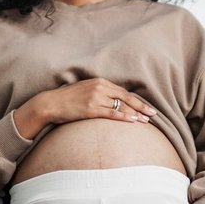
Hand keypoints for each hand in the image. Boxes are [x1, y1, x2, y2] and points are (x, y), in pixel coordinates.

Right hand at [14, 78, 156, 138]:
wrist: (51, 103)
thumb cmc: (68, 99)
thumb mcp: (85, 90)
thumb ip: (100, 93)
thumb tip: (113, 102)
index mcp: (100, 82)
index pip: (122, 92)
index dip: (136, 100)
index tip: (146, 107)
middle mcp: (99, 88)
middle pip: (126, 98)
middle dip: (141, 107)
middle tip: (153, 114)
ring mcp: (95, 98)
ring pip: (121, 106)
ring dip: (135, 114)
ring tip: (146, 121)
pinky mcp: (91, 109)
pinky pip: (112, 113)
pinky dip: (124, 117)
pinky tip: (133, 121)